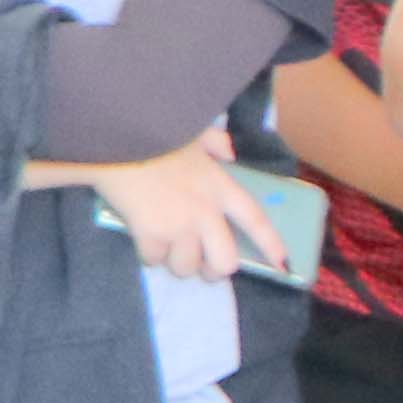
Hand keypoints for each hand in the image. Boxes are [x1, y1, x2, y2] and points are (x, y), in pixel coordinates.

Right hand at [82, 139, 291, 284]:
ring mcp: (179, 226)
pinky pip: (154, 260)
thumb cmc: (156, 131)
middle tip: (202, 265)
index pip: (256, 221)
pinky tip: (143, 239)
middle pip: (224, 262)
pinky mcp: (150, 234)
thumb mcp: (194, 132)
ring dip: (177, 263)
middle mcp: (206, 213)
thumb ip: (217, 143)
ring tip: (167, 248)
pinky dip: (149, 254)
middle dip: (214, 271)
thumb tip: (229, 152)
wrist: (118, 136)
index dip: (271, 245)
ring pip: (187, 268)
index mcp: (221, 187)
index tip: (283, 264)